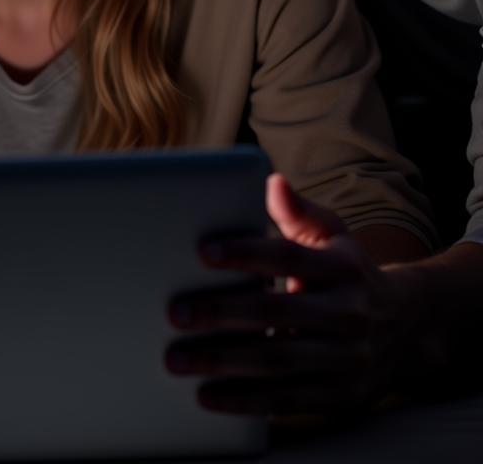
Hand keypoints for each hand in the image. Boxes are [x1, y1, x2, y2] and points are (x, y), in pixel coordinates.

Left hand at [165, 174, 406, 413]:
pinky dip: (246, 401)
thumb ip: (299, 210)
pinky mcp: (340, 395)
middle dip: (222, 313)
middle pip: (277, 313)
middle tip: (174, 313)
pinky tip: (207, 395)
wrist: (409, 325)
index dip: (246, 252)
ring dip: (224, 363)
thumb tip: (272, 182)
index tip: (201, 251)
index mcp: (342, 267)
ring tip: (177, 358)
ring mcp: (346, 359)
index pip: (288, 256)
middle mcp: (348, 314)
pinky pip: (288, 401)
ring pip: (279, 363)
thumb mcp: (333, 233)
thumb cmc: (347, 269)